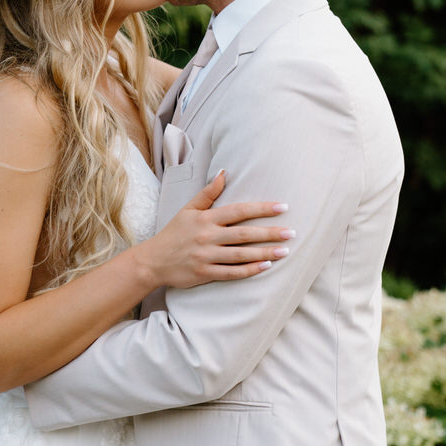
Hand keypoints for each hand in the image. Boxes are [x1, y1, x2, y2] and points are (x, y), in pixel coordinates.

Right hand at [139, 171, 293, 290]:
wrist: (153, 261)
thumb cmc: (174, 233)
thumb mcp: (188, 209)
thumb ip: (208, 193)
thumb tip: (224, 172)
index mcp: (206, 218)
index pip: (239, 211)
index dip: (262, 208)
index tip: (283, 207)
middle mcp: (207, 236)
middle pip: (244, 233)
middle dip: (269, 232)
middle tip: (292, 232)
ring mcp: (206, 256)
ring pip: (241, 254)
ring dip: (265, 252)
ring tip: (285, 251)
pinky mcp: (205, 273)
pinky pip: (231, 273)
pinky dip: (249, 270)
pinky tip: (266, 266)